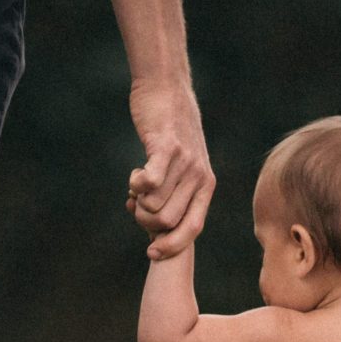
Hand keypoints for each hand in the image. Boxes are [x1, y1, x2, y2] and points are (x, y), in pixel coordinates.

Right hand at [127, 79, 213, 258]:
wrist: (166, 89)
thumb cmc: (168, 131)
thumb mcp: (180, 165)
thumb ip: (173, 193)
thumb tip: (153, 226)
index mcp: (206, 185)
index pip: (193, 229)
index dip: (172, 246)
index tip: (151, 252)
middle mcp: (200, 176)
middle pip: (167, 221)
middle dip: (145, 220)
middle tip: (136, 203)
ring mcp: (185, 161)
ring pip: (154, 204)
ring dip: (138, 199)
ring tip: (137, 182)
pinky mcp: (167, 146)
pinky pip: (151, 181)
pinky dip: (137, 185)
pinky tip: (134, 175)